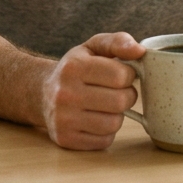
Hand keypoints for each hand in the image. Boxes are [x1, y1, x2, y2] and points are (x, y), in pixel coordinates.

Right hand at [40, 32, 145, 149]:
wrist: (42, 94)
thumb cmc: (76, 68)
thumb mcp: (93, 48)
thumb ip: (118, 42)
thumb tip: (140, 50)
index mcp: (73, 67)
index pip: (120, 75)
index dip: (128, 75)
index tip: (122, 75)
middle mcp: (65, 93)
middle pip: (120, 101)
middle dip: (127, 96)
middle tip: (118, 92)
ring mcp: (63, 119)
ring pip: (113, 123)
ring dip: (117, 115)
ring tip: (107, 106)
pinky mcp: (65, 139)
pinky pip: (104, 141)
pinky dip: (106, 132)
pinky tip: (96, 119)